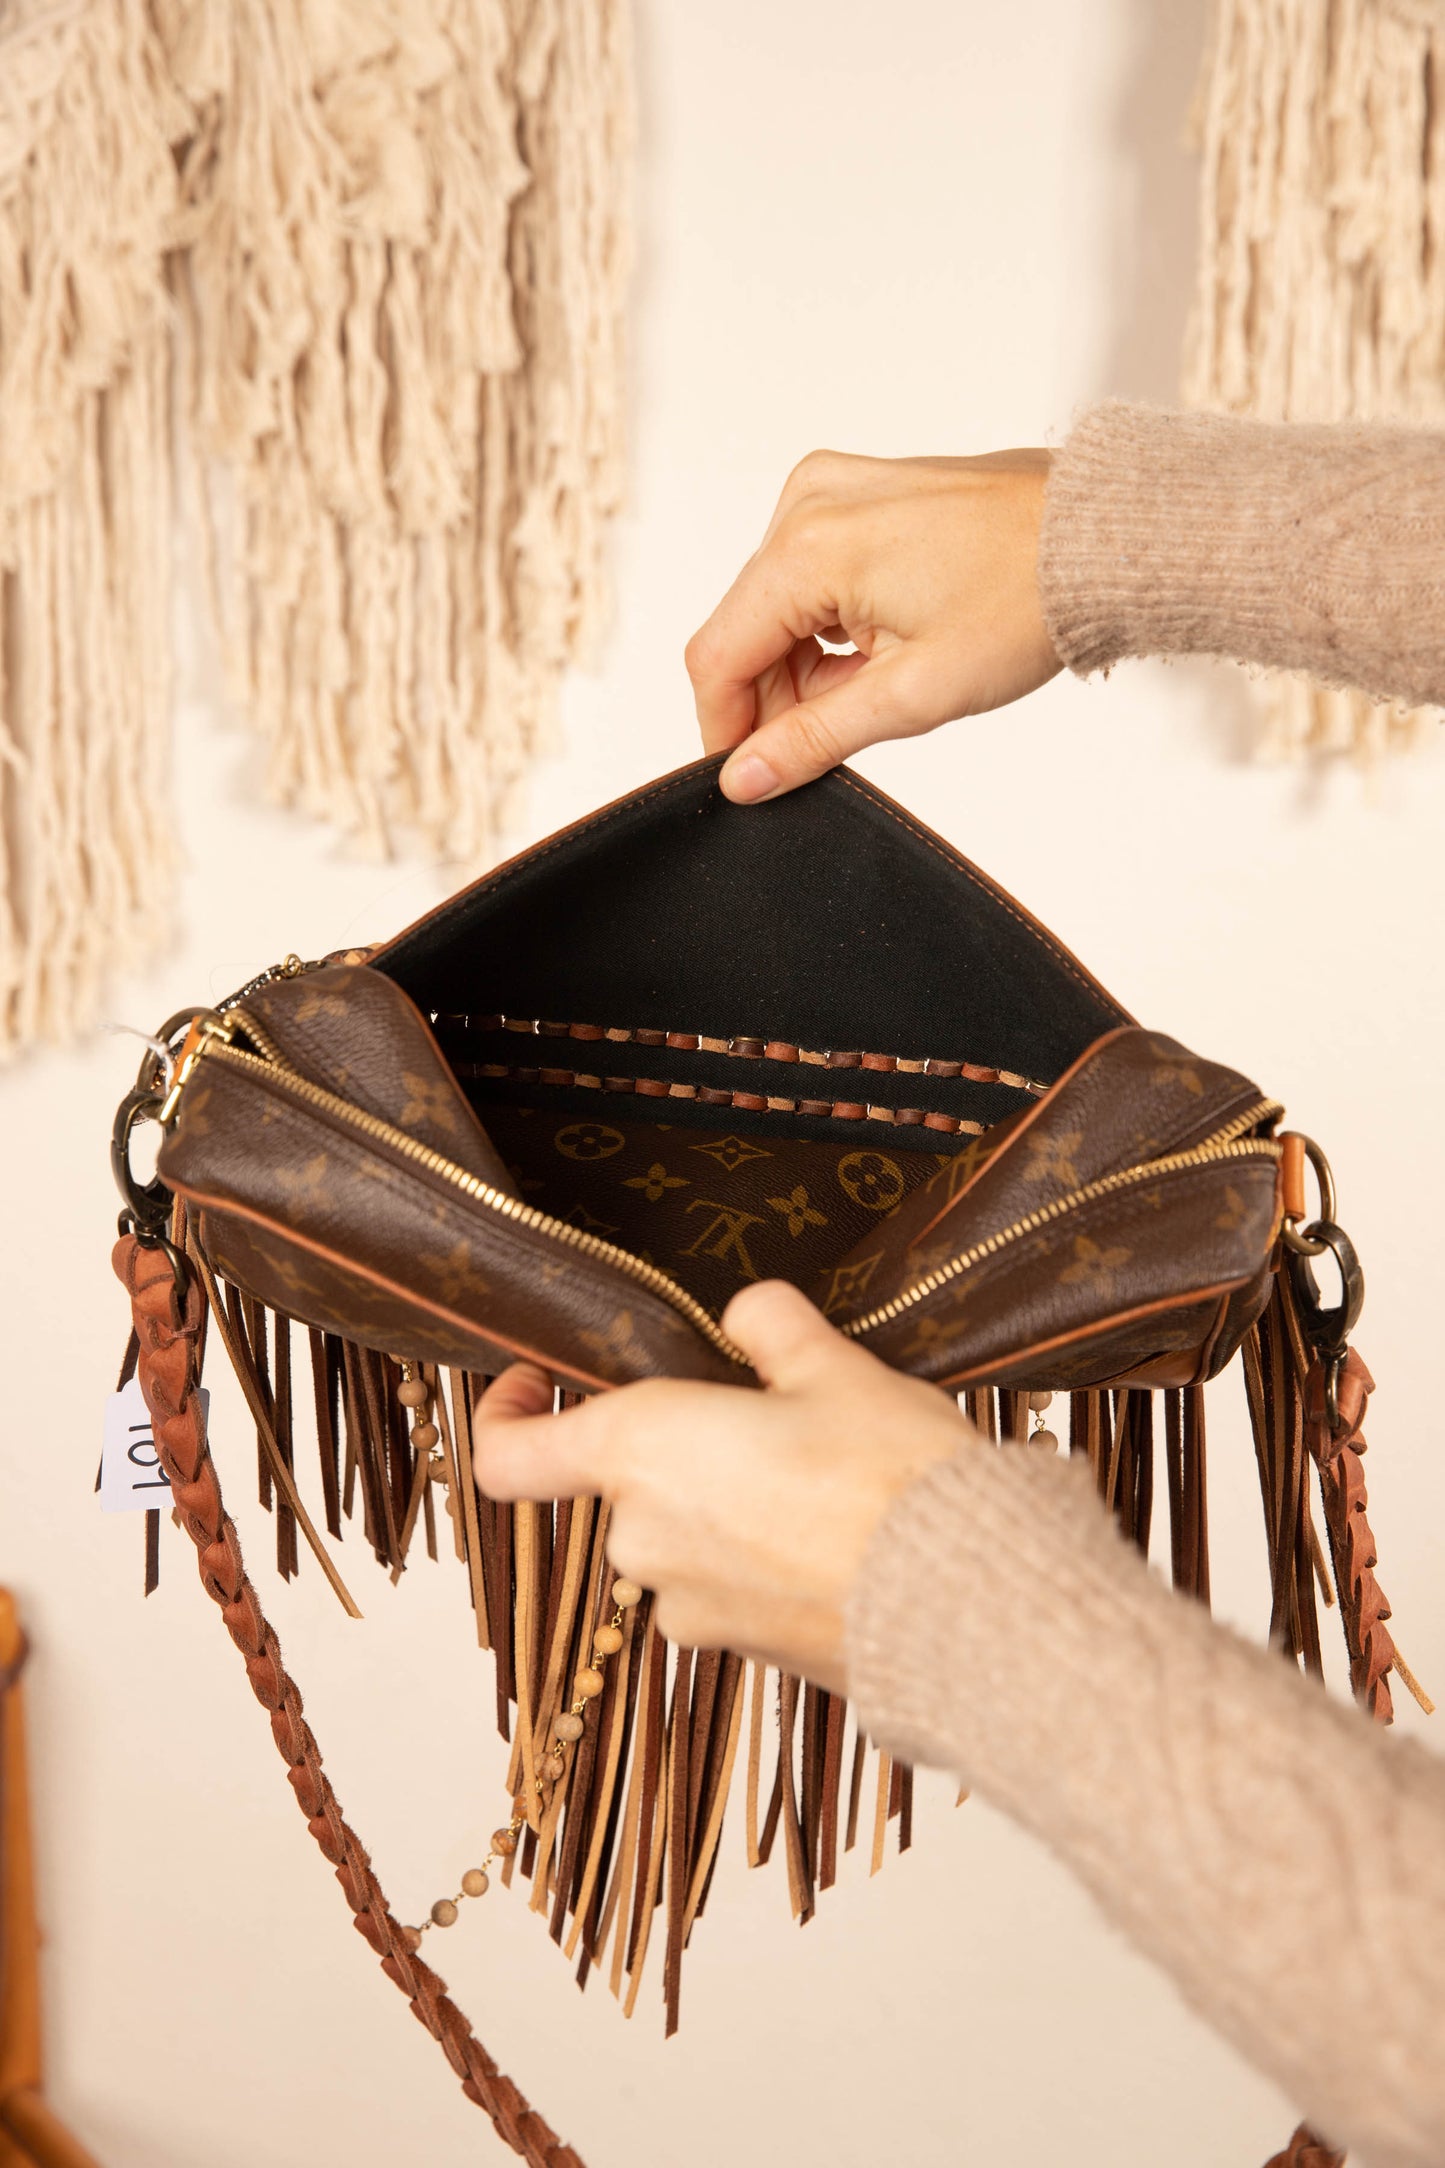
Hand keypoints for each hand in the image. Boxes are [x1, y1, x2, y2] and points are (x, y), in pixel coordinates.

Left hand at [472, 1281, 971, 1692]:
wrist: (970, 1605)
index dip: (505, 1415)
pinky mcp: (742, 1653)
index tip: (535, 1380)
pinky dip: (764, 1559)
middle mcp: (644, 1539)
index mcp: (640, 1453)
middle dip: (684, 1449)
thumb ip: (772, 1328)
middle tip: (770, 1414)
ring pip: (682, 1537)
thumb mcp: (836, 1366)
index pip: (510, 1457)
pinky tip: (839, 1535)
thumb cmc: (893, 1480)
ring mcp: (689, 1608)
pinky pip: (728, 1587)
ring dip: (729, 1505)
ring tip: (824, 1476)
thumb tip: (748, 1314)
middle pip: (623, 1484)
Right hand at [685, 448, 1060, 801]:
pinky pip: (808, 573)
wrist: (1101, 539)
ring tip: (882, 685)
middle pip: (743, 629)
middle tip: (838, 738)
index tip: (749, 774)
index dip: (724, 727)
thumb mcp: (914, 694)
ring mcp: (830, 489)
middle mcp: (806, 503)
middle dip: (776, 696)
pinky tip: (883, 647)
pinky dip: (830, 624)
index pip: (717, 656)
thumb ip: (813, 740)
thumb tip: (744, 779)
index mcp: (808, 546)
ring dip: (807, 663)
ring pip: (774, 605)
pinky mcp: (856, 491)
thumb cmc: (1027, 601)